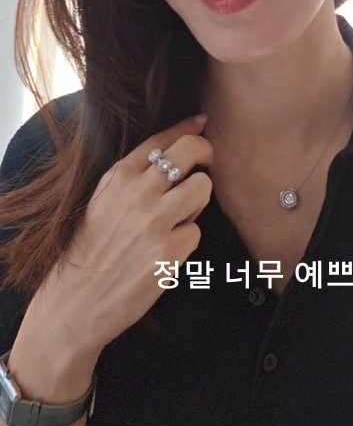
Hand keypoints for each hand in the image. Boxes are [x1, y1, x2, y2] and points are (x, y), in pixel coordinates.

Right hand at [22, 113, 213, 360]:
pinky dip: (186, 242)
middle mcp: (138, 192)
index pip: (162, 139)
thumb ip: (133, 179)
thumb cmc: (90, 250)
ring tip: (181, 216)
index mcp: (119, 177)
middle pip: (191, 152)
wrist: (74, 302)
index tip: (201, 123)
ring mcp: (154, 221)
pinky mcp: (168, 252)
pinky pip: (196, 232)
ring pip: (203, 187)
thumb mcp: (103, 201)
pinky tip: (166, 252)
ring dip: (198, 201)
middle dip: (205, 154)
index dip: (187, 128)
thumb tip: (172, 156)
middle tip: (206, 165)